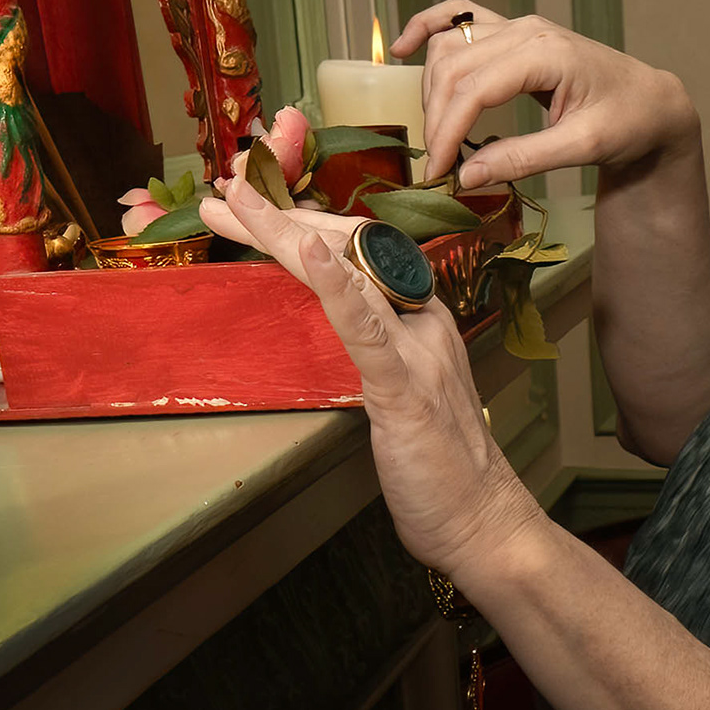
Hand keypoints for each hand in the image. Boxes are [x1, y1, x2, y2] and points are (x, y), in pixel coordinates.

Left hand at [200, 178, 547, 578]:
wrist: (484, 519)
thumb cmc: (439, 465)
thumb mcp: (400, 391)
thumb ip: (371, 350)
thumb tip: (328, 325)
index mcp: (421, 317)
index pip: (360, 250)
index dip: (306, 219)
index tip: (255, 200)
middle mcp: (422, 320)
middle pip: (350, 248)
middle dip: (282, 215)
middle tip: (226, 190)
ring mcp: (417, 351)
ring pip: (350, 274)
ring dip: (289, 233)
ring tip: (241, 202)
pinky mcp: (405, 389)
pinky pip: (365, 330)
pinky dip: (335, 287)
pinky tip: (307, 254)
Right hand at [393, 0, 697, 187]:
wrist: (651, 103)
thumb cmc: (627, 122)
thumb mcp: (584, 147)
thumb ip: (524, 159)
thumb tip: (465, 177)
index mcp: (546, 54)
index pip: (475, 89)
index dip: (447, 131)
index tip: (436, 172)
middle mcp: (526, 31)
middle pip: (453, 67)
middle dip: (437, 117)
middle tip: (437, 165)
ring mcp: (518, 26)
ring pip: (450, 46)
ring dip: (431, 88)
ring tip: (437, 135)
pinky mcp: (514, 33)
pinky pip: (460, 17)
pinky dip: (429, 27)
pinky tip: (404, 49)